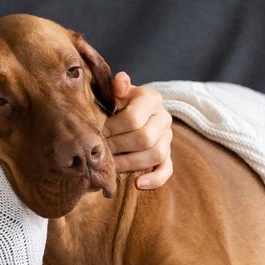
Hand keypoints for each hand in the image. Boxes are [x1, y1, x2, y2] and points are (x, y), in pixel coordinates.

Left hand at [104, 71, 172, 189]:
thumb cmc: (117, 102)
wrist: (130, 111)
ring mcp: (168, 138)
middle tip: (100, 151)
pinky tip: (137, 184)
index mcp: (152, 98)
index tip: (96, 133)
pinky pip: (167, 170)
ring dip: (130, 163)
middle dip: (118, 146)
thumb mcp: (116, 92)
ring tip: (111, 166)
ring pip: (155, 154)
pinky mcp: (168, 156)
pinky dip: (154, 179)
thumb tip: (120, 80)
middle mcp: (164, 118)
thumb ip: (117, 87)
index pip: (133, 118)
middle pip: (144, 138)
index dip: (112, 128)